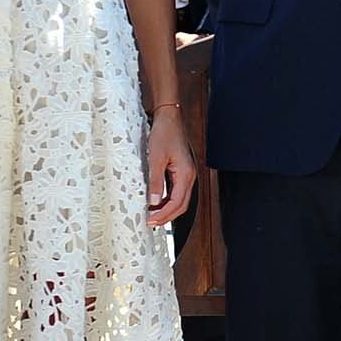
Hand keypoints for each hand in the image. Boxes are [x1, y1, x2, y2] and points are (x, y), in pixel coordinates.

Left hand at [145, 107, 195, 227]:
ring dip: (167, 210)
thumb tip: (154, 201)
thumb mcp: (156, 158)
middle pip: (182, 205)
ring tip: (152, 216)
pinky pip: (177, 191)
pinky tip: (157, 202)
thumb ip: (156, 181)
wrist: (169, 118)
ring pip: (180, 200)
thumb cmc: (164, 134)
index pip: (177, 203)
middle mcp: (189, 176)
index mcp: (186, 174)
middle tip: (150, 222)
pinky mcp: (182, 171)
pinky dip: (168, 200)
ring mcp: (187, 174)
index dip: (164, 214)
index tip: (150, 220)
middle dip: (167, 216)